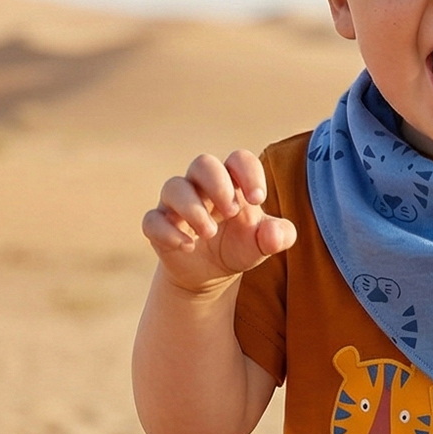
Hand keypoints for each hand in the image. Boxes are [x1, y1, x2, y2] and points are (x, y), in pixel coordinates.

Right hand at [142, 150, 294, 292]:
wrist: (211, 274)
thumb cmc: (240, 246)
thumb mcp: (264, 244)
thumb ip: (279, 236)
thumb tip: (273, 235)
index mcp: (232, 182)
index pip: (238, 159)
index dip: (248, 173)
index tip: (257, 199)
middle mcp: (201, 186)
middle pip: (203, 163)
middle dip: (218, 185)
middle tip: (232, 212)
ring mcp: (176, 204)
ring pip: (174, 187)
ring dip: (193, 209)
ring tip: (210, 233)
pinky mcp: (158, 226)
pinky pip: (153, 220)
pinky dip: (168, 232)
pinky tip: (188, 246)